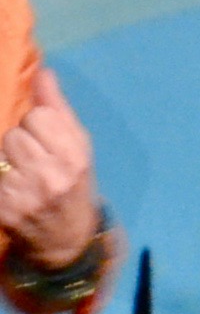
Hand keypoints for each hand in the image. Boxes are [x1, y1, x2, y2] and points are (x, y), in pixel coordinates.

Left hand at [0, 72, 97, 269]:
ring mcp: (27, 195)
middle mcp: (52, 176)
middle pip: (14, 134)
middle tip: (31, 161)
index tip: (44, 140)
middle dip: (19, 143)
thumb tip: (43, 72)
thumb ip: (58, 109)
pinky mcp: (5, 210)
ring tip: (20, 175)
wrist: (67, 241)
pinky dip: (0, 179)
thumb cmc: (73, 185)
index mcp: (74, 157)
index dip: (36, 124)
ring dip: (5, 161)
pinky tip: (11, 189)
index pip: (38, 116)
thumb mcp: (78, 147)